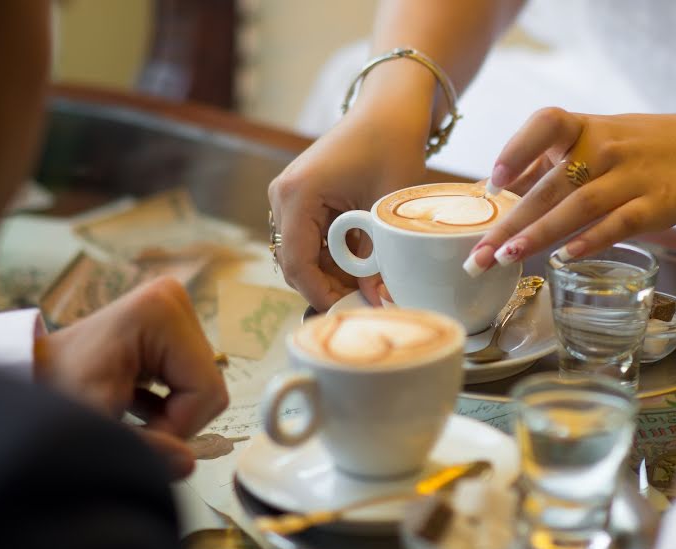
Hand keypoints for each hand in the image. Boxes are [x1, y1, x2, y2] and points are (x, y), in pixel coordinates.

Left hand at [34, 277, 228, 478]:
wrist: (33, 373)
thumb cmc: (54, 392)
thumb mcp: (97, 422)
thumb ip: (143, 448)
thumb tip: (188, 465)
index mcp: (162, 312)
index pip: (206, 390)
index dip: (178, 426)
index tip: (139, 437)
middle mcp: (174, 300)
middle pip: (208, 386)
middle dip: (176, 419)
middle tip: (135, 428)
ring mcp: (176, 308)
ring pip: (202, 386)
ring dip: (172, 412)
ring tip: (131, 413)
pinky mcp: (173, 323)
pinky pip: (192, 375)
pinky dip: (168, 398)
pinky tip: (136, 402)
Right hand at [269, 108, 426, 310]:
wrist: (390, 109)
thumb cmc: (392, 145)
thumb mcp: (388, 207)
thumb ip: (380, 257)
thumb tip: (379, 301)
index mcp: (297, 194)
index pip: (297, 262)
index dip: (320, 294)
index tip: (349, 312)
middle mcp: (283, 196)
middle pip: (294, 262)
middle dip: (327, 286)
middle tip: (364, 302)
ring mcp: (290, 197)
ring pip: (302, 254)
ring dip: (331, 273)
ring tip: (368, 282)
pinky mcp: (302, 199)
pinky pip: (311, 240)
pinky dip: (333, 256)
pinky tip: (362, 261)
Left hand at [466, 108, 675, 272]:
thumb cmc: (620, 151)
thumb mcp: (580, 144)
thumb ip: (534, 167)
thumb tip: (481, 193)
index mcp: (580, 128)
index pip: (547, 124)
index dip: (518, 149)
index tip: (493, 181)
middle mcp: (604, 148)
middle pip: (552, 186)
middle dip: (511, 223)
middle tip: (477, 255)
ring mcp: (631, 176)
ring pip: (580, 207)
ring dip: (540, 234)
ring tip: (506, 258)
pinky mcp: (655, 205)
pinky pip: (619, 224)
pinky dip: (591, 241)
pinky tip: (562, 258)